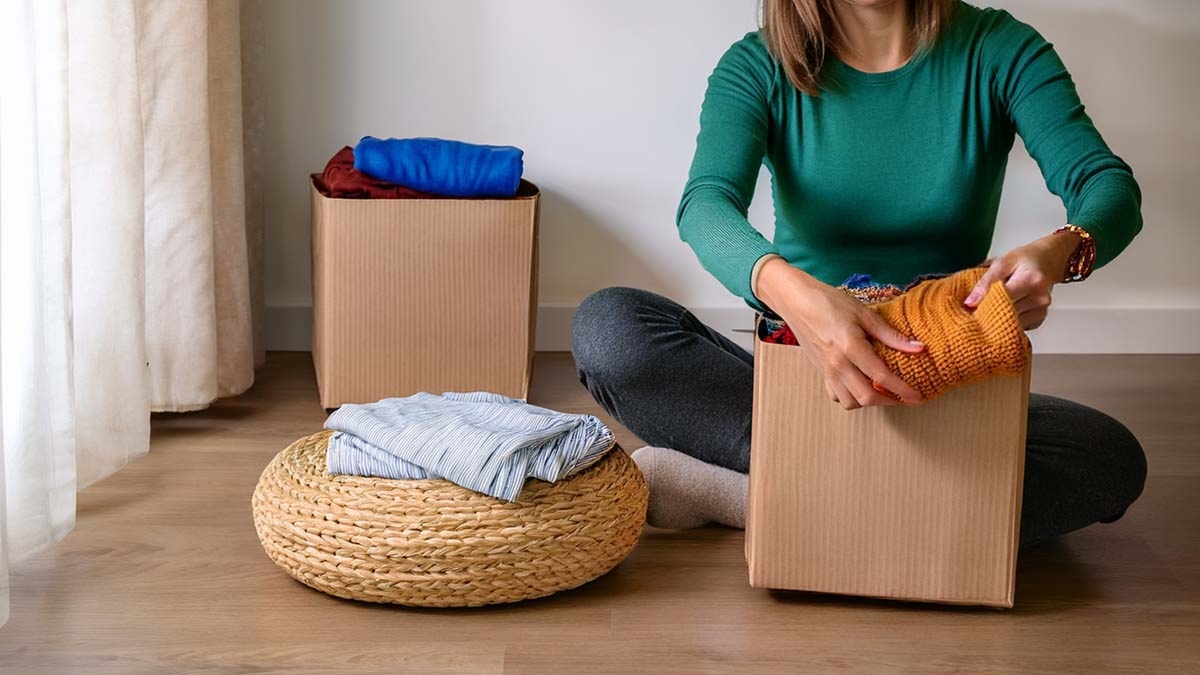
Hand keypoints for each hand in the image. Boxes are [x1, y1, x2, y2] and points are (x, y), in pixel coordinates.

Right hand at [756, 258, 925, 408]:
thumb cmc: (829, 302)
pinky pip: (836, 395)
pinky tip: (860, 385)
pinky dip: (850, 397)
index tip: (918, 397)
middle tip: (903, 396)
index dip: (903, 390)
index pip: (882, 377)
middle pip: (866, 397)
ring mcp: (826, 371)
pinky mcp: (820, 372)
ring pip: (850, 402)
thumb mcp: (863, 313)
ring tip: (883, 392)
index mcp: (850, 347)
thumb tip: (918, 347)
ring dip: (869, 401)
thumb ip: (890, 335)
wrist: (796, 301)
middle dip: (889, 401)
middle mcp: (837, 364)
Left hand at [964, 232, 1079, 330]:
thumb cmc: (1025, 260)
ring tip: (990, 308)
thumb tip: (970, 302)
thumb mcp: (1002, 262)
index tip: (969, 307)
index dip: (982, 305)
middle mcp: (1040, 298)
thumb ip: (986, 282)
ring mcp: (1042, 310)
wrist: (1048, 261)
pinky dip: (1008, 322)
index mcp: (1030, 280)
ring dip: (997, 319)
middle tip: (975, 310)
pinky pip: (1018, 327)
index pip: (1001, 300)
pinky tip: (1004, 311)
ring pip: (1010, 323)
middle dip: (988, 313)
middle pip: (1005, 314)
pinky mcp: (1040, 319)